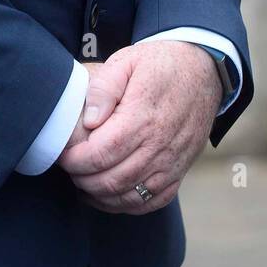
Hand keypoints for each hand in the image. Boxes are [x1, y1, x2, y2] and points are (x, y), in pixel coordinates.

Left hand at [55, 42, 222, 213]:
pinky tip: (109, 195)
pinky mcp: (180, 171)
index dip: (76, 161)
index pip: (102, 153)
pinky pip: (153, 201)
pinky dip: (127, 205)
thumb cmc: (159, 65)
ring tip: (83, 183)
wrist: (203, 71)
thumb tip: (90, 120)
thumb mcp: (126, 61)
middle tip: (70, 170)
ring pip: (131, 196)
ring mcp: (172, 162)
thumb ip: (104, 88)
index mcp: (142, 117)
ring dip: (101, 196)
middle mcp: (160, 145)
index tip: (63, 156)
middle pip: (113, 180)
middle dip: (83, 180)